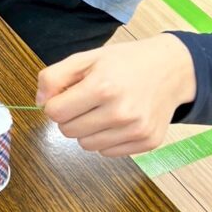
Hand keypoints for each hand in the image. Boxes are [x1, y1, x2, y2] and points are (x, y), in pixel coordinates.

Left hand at [36, 35, 196, 156]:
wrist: (171, 69)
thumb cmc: (125, 62)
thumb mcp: (86, 58)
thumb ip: (54, 77)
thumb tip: (40, 103)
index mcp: (102, 87)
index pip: (55, 113)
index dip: (54, 104)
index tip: (65, 96)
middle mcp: (121, 112)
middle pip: (68, 131)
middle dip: (69, 117)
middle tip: (85, 101)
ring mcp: (136, 130)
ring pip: (86, 145)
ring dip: (86, 130)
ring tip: (101, 110)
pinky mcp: (147, 142)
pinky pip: (107, 152)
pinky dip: (106, 139)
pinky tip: (117, 120)